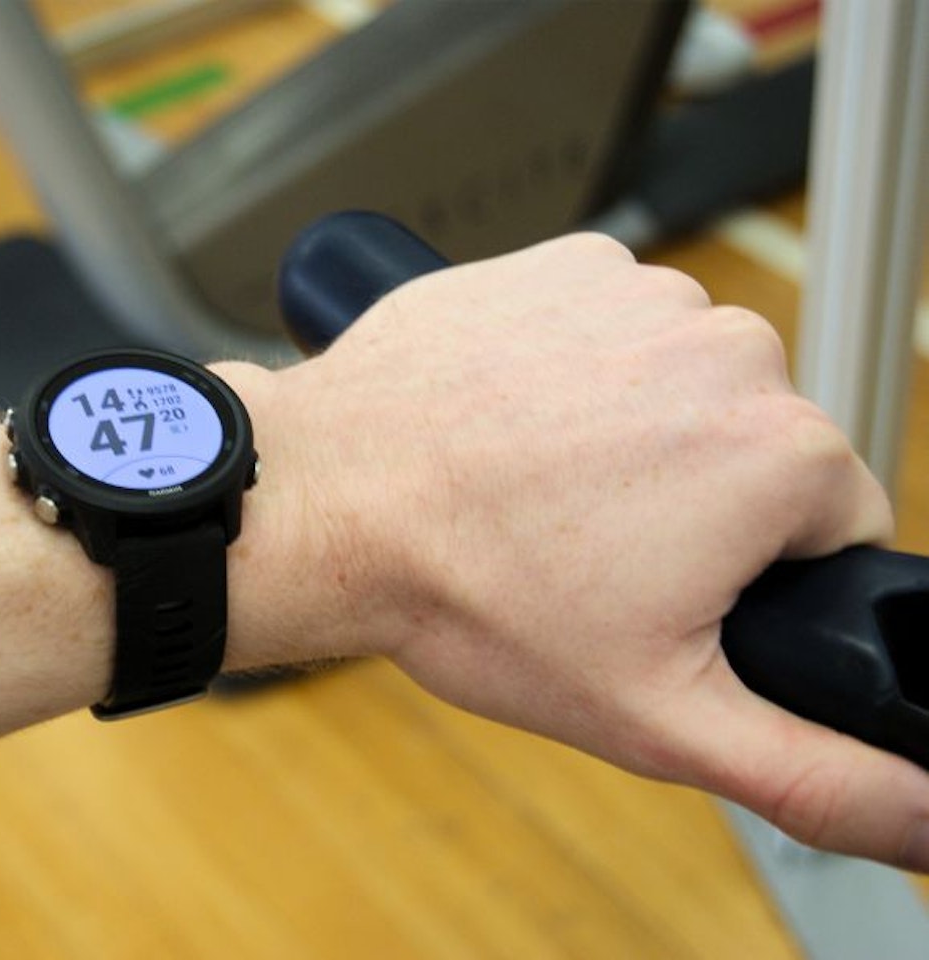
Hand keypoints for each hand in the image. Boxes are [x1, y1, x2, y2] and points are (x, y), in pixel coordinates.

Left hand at [218, 233, 928, 871]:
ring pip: (683, 386)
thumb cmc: (470, 595)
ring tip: (539, 488)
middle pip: (758, 449)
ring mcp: (642, 292)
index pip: (836, 525)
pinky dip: (574, 369)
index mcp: (781, 449)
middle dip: (695, 504)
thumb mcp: (659, 716)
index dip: (752, 577)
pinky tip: (513, 419)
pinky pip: (612, 328)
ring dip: (632, 431)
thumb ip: (818, 772)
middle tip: (587, 549)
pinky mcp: (568, 263)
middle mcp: (729, 347)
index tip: (663, 592)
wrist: (328, 500)